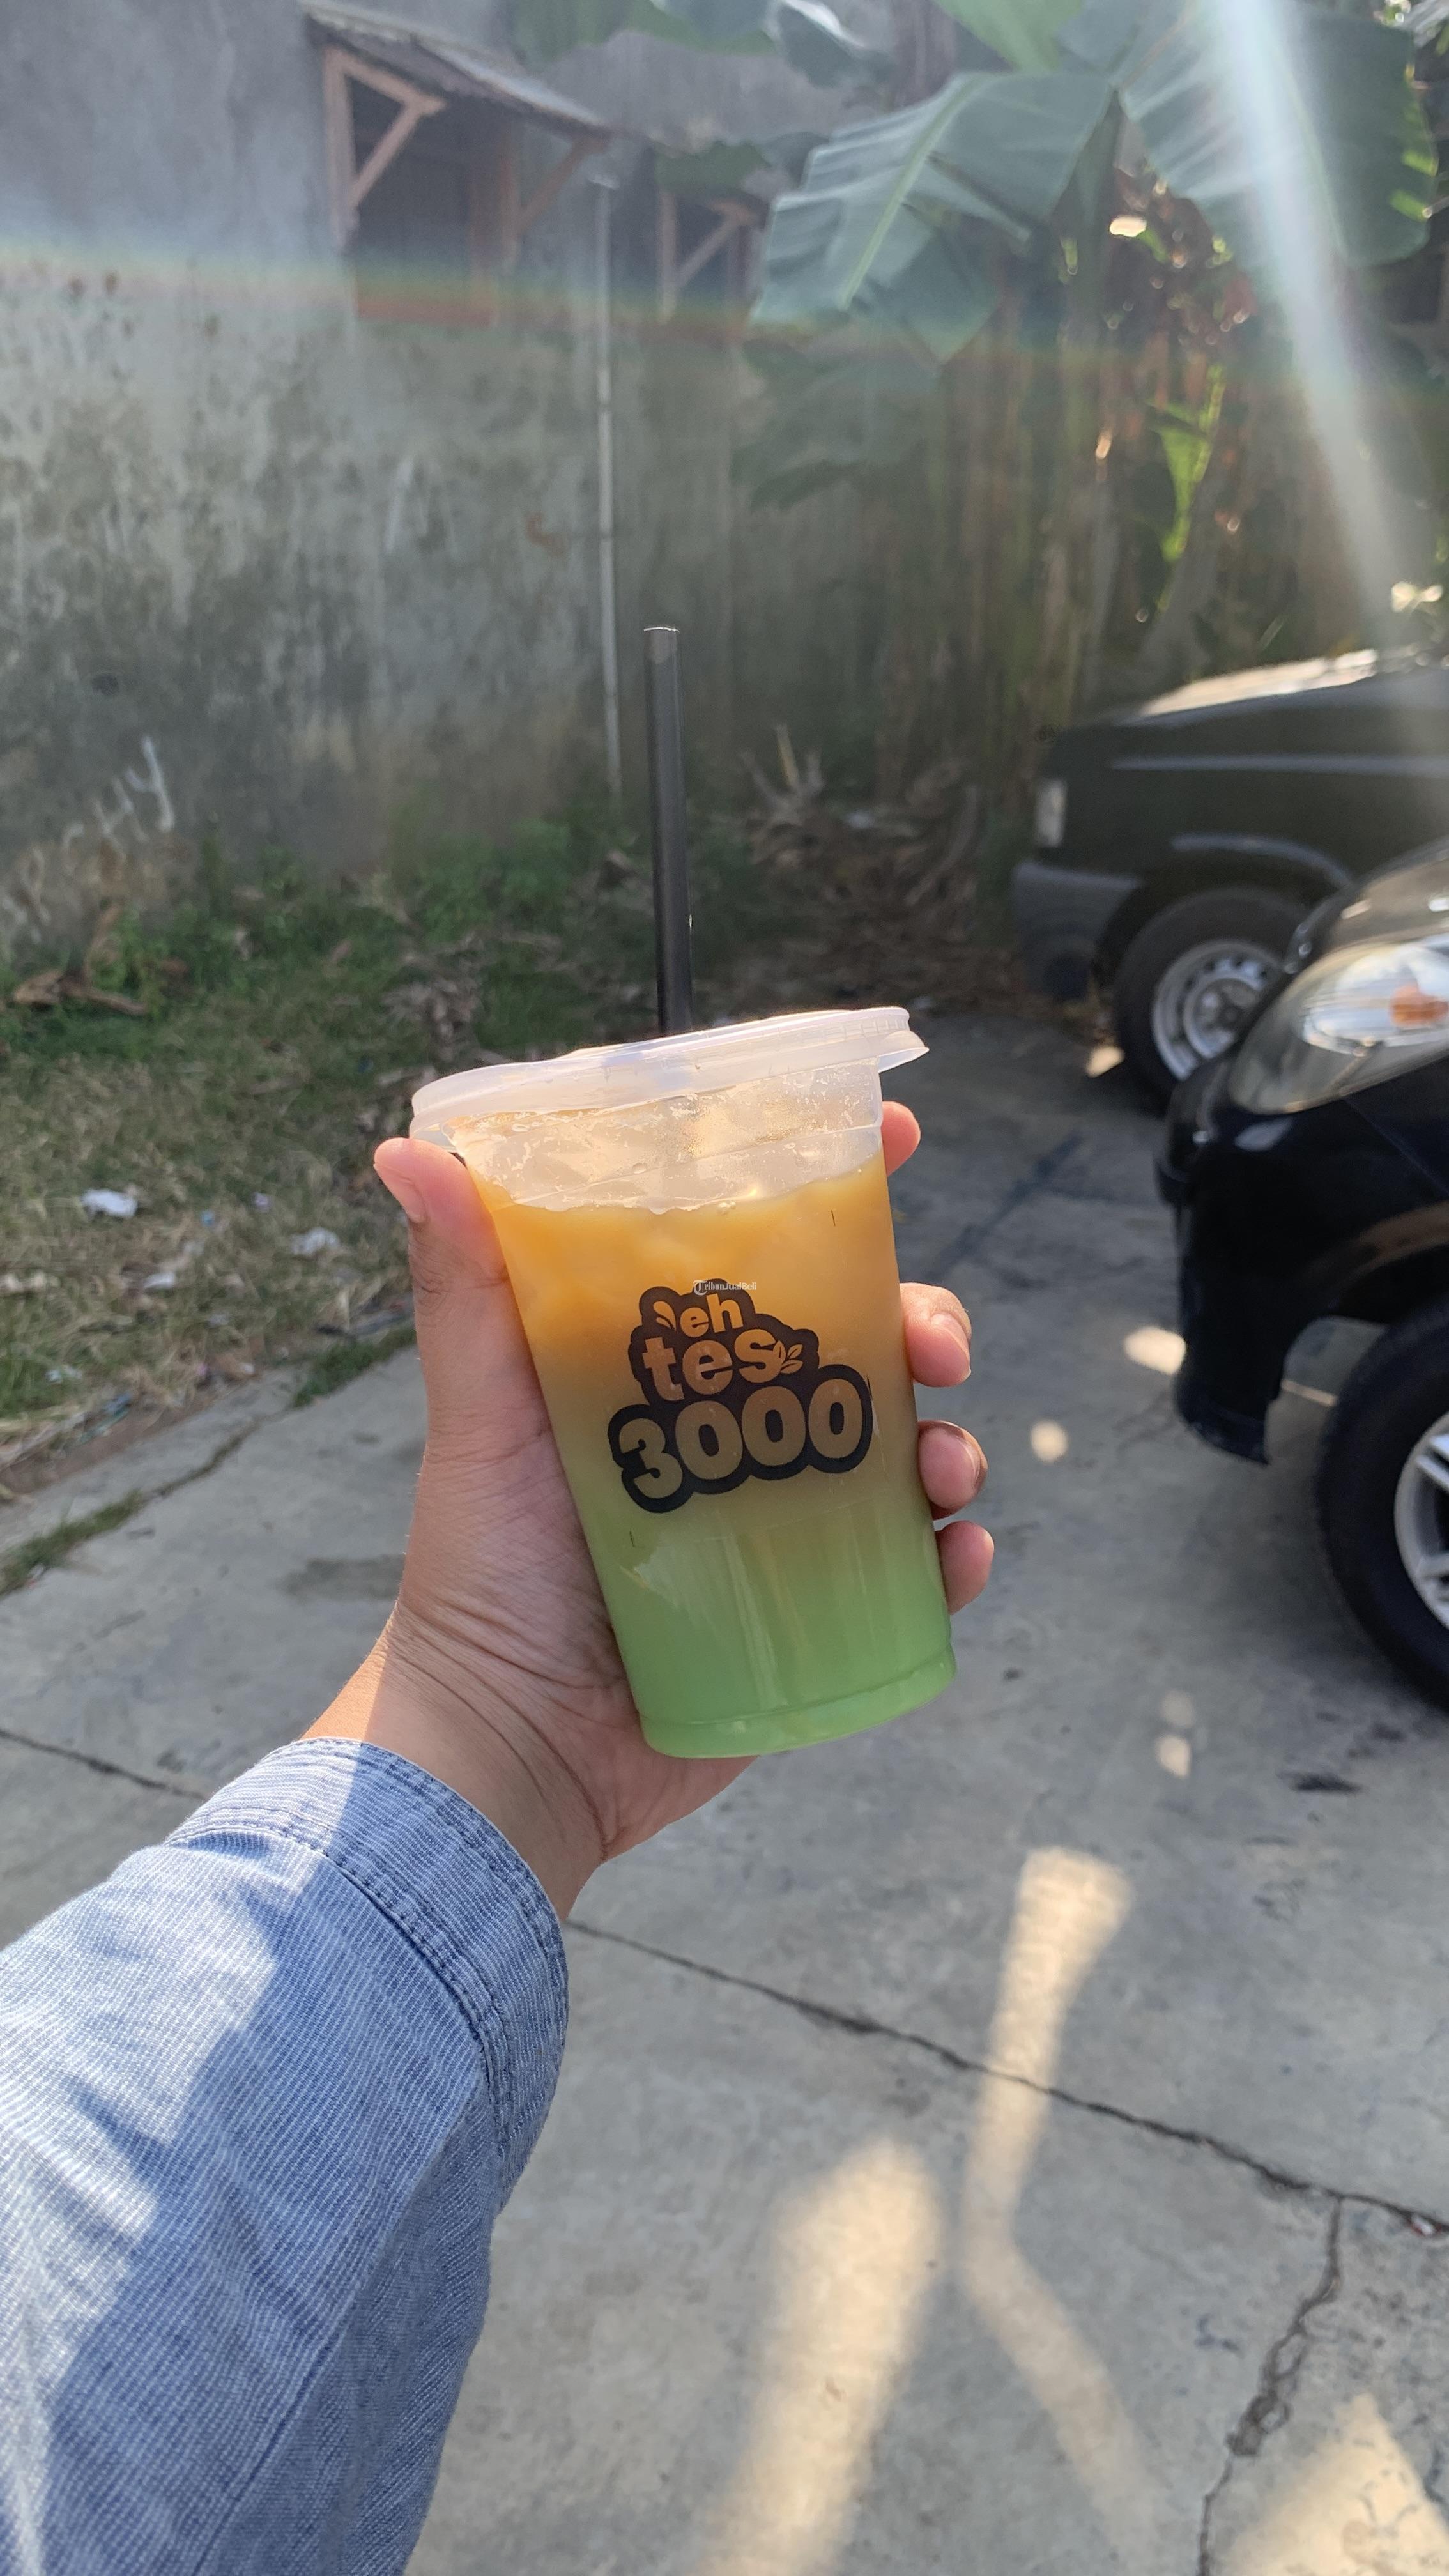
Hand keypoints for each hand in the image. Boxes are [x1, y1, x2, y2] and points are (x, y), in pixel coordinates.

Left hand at [309, 1101, 991, 1915]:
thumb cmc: (480, 1574)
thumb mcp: (479, 1415)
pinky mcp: (813, 1615)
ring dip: (951, 1443)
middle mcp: (736, 1433)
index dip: (835, 1185)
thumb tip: (405, 1147)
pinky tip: (959, 1557)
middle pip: (864, 1344)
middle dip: (923, 1322)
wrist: (510, 1749)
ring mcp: (782, 1525)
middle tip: (934, 1344)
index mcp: (669, 1365)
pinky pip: (913, 1573)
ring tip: (945, 1471)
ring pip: (908, 1451)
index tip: (892, 1136)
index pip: (763, 1251)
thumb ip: (461, 1286)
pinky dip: (955, 1559)